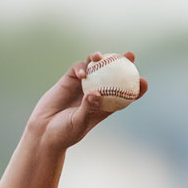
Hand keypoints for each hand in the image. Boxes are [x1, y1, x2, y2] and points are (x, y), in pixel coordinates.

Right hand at [26, 53, 146, 152]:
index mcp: (105, 107)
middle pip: (114, 74)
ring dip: (100, 59)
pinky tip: (82, 73)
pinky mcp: (70, 80)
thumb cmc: (65, 133)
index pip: (125, 95)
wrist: (44, 131)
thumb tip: (96, 93)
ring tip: (100, 57)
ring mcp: (84, 85)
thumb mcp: (79, 123)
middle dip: (123, 63)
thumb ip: (88, 108)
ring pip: (96, 67)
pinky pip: (79, 68)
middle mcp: (97, 93)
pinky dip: (81, 68)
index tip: (144, 82)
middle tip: (130, 55)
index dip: (136, 88)